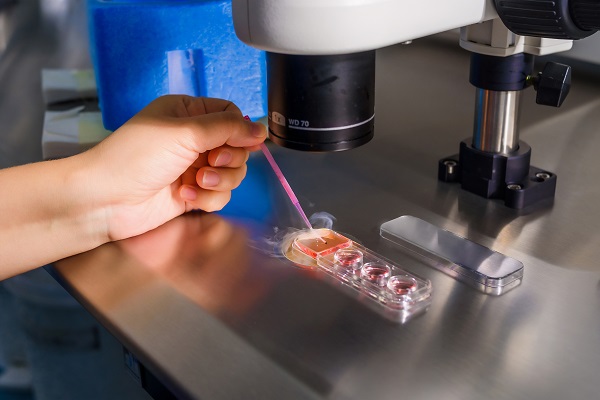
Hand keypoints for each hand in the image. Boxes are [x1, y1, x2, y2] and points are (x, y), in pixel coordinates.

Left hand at [79, 95, 265, 240]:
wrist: (105, 200)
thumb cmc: (136, 157)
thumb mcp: (184, 132)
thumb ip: (227, 128)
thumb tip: (262, 129)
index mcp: (188, 113)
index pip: (231, 115)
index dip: (240, 130)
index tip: (237, 143)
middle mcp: (194, 139)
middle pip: (238, 147)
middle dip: (229, 159)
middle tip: (209, 163)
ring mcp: (194, 168)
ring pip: (233, 173)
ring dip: (219, 180)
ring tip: (195, 182)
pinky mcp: (193, 194)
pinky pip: (220, 195)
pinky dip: (207, 197)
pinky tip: (184, 196)